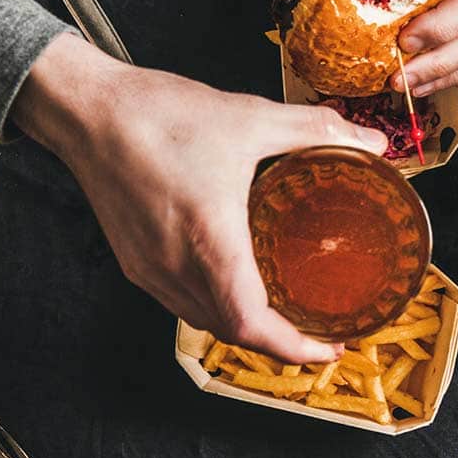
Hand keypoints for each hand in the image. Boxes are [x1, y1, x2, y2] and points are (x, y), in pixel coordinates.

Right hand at [13, 33, 386, 362]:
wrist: (86, 108)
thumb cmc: (160, 114)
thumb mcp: (250, 117)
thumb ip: (316, 130)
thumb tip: (372, 144)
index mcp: (209, 240)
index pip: (252, 324)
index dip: (293, 348)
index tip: (329, 348)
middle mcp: (175, 267)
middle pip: (232, 332)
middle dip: (278, 343)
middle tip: (319, 333)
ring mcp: (149, 270)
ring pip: (205, 322)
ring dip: (246, 328)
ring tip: (284, 316)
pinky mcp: (134, 264)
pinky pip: (181, 304)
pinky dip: (215, 309)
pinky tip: (236, 289)